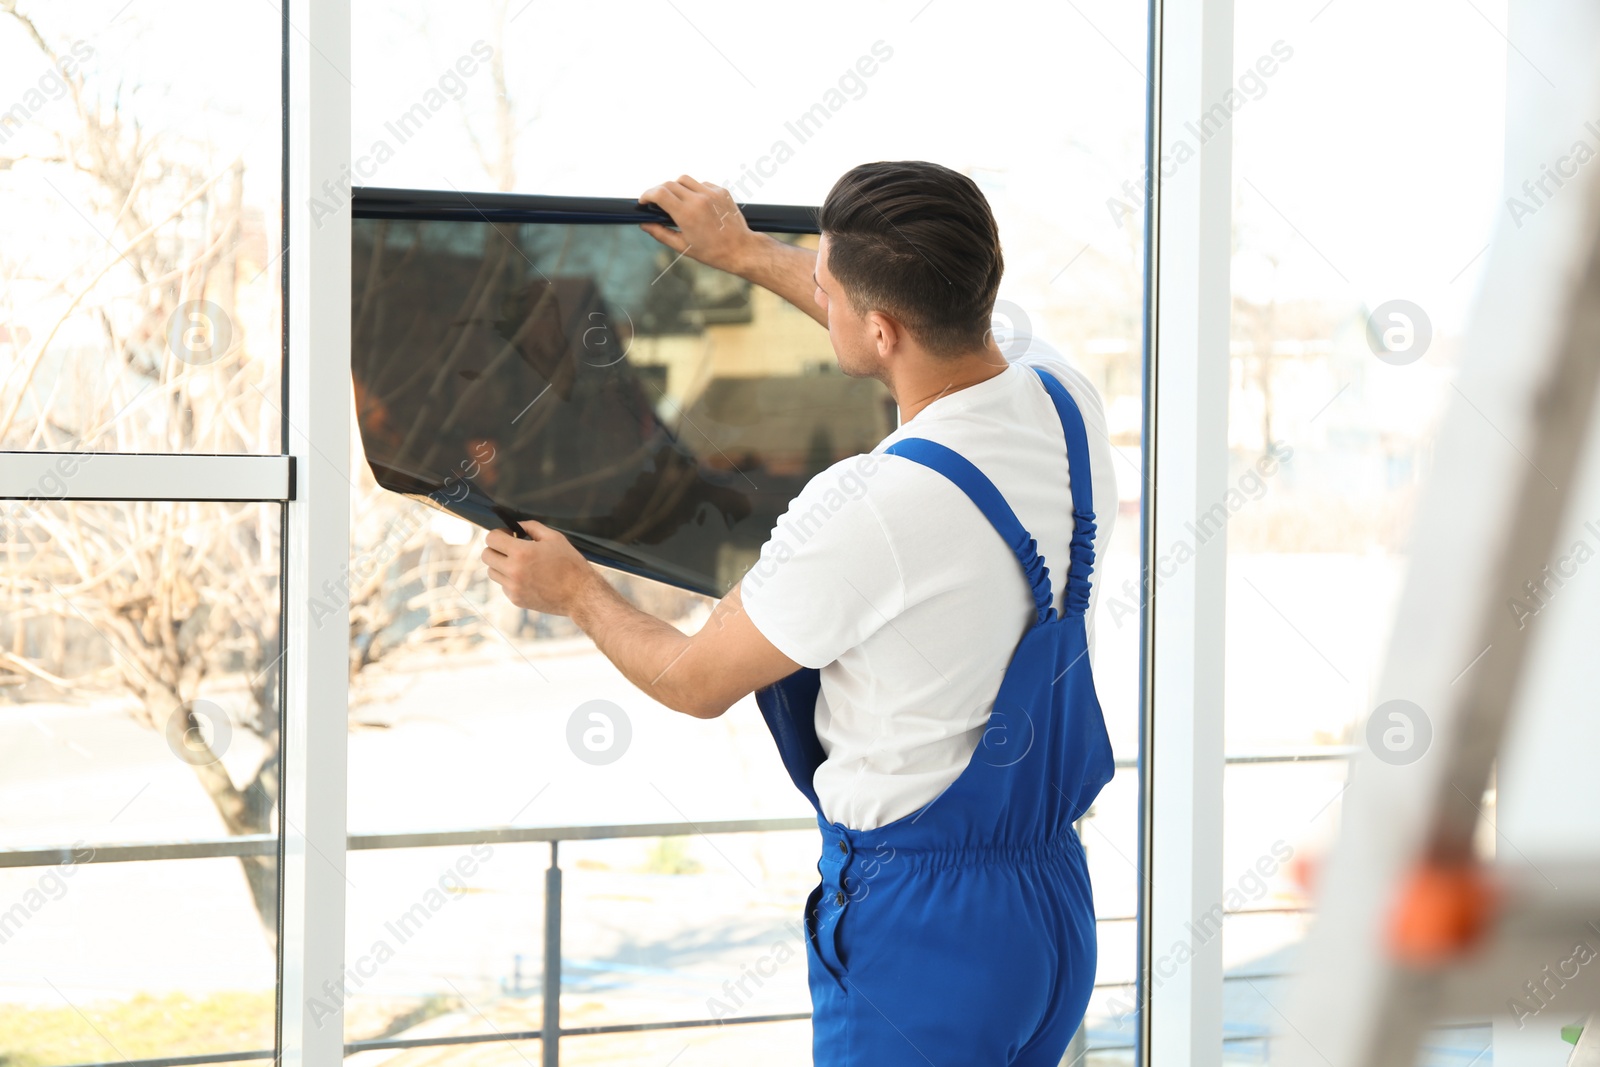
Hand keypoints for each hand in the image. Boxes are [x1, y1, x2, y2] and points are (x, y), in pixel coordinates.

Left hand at [482, 520, 598, 616]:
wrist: (580, 594)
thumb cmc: (570, 564)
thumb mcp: (554, 537)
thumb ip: (531, 527)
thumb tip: (516, 526)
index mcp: (521, 553)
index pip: (491, 539)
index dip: (498, 534)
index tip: (507, 535)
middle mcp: (513, 571)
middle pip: (486, 556)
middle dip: (496, 549)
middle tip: (510, 549)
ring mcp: (513, 587)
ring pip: (492, 572)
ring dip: (500, 565)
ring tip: (519, 564)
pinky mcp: (516, 600)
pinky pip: (503, 586)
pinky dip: (510, 580)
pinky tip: (528, 578)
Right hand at [638, 175, 768, 276]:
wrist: (741, 249)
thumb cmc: (712, 252)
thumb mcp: (683, 247)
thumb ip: (661, 233)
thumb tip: (644, 224)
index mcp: (687, 214)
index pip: (659, 193)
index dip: (647, 195)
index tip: (643, 201)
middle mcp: (699, 199)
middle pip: (669, 184)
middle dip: (658, 191)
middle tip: (656, 202)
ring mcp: (711, 193)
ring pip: (684, 180)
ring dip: (675, 188)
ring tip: (676, 202)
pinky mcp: (721, 191)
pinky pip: (701, 184)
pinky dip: (693, 190)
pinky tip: (695, 203)